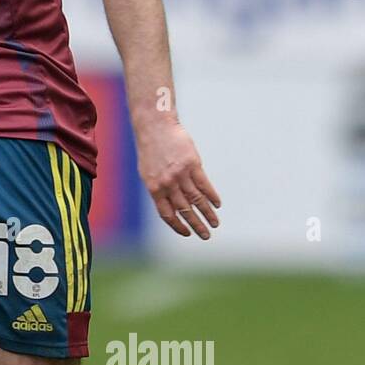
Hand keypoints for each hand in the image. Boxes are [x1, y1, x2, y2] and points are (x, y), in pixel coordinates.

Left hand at [135, 121, 220, 238]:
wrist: (155, 127)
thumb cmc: (150, 150)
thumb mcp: (147, 172)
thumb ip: (159, 188)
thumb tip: (171, 204)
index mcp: (154, 188)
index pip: (167, 214)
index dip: (178, 226)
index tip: (188, 233)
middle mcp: (167, 184)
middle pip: (184, 210)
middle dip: (196, 225)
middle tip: (206, 236)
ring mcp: (180, 174)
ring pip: (197, 199)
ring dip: (207, 213)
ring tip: (215, 224)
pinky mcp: (192, 164)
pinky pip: (204, 184)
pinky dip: (212, 196)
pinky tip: (217, 204)